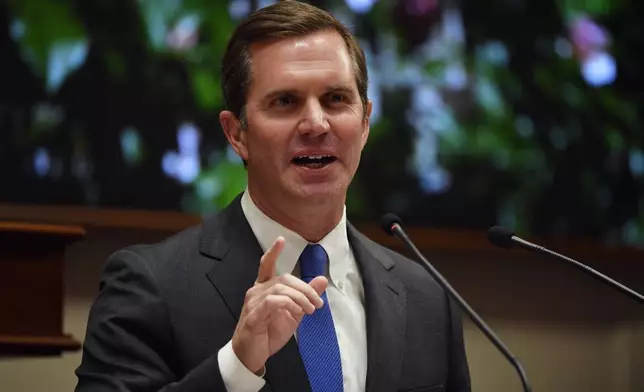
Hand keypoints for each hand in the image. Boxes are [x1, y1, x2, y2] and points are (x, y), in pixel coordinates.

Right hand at [231, 236, 327, 373]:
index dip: (273, 252)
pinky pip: (273, 301)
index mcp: (264, 289)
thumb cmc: (269, 333)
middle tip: (317, 303)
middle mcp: (256, 291)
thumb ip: (306, 296)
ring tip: (310, 310)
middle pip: (284, 278)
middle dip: (305, 289)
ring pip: (280, 288)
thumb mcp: (294, 313)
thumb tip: (322, 280)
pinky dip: (288, 304)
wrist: (251, 355)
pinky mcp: (254, 314)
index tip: (281, 240)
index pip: (266, 265)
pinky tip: (296, 312)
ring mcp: (253, 302)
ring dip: (300, 298)